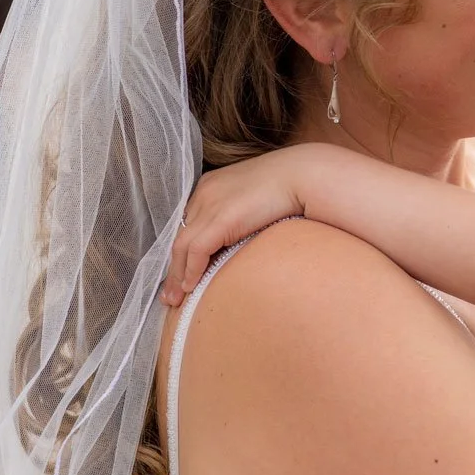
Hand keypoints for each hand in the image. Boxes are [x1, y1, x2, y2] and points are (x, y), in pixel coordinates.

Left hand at [163, 147, 317, 305]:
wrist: (304, 175)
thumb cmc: (290, 186)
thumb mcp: (256, 199)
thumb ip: (240, 215)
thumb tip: (239, 238)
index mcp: (210, 185)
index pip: (187, 224)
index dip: (181, 251)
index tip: (179, 273)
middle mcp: (204, 193)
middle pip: (179, 236)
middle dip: (172, 267)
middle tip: (170, 294)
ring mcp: (210, 205)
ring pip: (181, 246)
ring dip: (176, 276)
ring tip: (176, 299)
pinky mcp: (220, 219)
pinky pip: (195, 251)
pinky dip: (190, 271)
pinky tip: (190, 286)